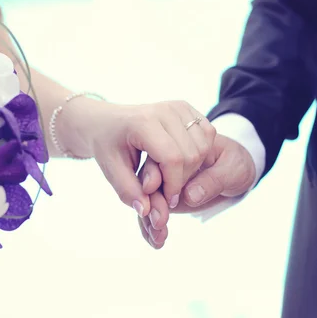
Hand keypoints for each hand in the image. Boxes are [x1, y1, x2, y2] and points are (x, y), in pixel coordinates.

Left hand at [58, 99, 215, 214]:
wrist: (108, 122)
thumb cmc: (108, 146)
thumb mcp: (111, 171)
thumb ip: (129, 192)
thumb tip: (146, 211)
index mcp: (143, 122)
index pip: (173, 158)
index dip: (173, 184)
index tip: (165, 200)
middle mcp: (164, 110)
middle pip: (191, 154)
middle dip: (182, 179)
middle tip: (167, 189)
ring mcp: (177, 106)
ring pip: (203, 145)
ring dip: (193, 168)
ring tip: (171, 175)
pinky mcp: (186, 107)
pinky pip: (207, 134)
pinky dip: (200, 152)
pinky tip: (181, 160)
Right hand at [138, 134, 256, 247]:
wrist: (237, 171)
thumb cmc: (236, 163)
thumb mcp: (232, 168)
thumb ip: (212, 180)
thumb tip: (190, 196)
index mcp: (180, 145)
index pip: (161, 159)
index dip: (156, 177)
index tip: (157, 195)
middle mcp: (167, 163)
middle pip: (148, 180)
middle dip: (151, 203)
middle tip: (159, 223)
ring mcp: (164, 181)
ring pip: (147, 199)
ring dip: (148, 220)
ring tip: (158, 239)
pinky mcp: (165, 197)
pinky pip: (154, 211)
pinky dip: (152, 227)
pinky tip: (156, 242)